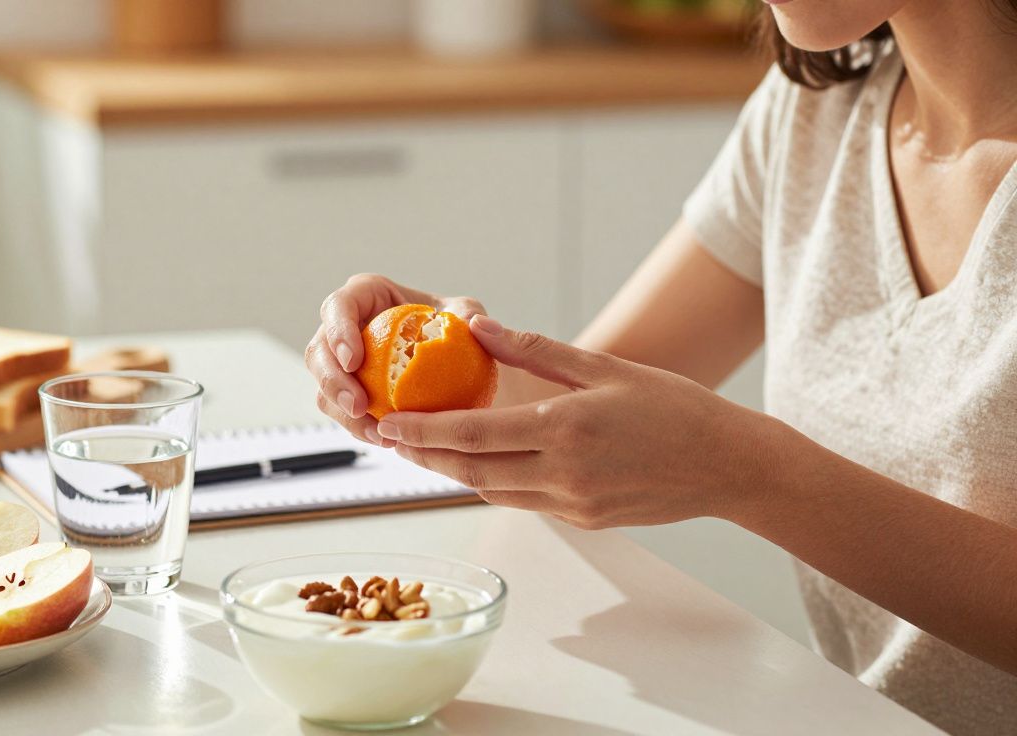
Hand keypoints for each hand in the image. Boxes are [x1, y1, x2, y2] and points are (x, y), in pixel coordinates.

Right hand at [305, 274, 486, 446]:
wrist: (452, 357)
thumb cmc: (451, 325)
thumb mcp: (465, 313)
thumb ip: (469, 313)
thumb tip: (475, 323)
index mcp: (366, 296)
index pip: (339, 306)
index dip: (338, 331)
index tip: (355, 360)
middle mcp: (345, 327)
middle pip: (318, 351)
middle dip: (332, 382)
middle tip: (359, 406)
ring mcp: (342, 362)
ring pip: (323, 387)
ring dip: (344, 413)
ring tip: (377, 432)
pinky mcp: (349, 391)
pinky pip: (341, 412)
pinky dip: (359, 427)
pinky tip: (385, 439)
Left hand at [378, 316, 775, 528]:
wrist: (728, 465)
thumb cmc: (673, 406)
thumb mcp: (605, 368)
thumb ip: (537, 351)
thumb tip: (480, 327)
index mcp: (566, 430)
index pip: (473, 436)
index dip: (423, 432)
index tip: (387, 423)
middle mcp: (564, 475)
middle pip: (471, 473)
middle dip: (424, 457)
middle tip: (388, 440)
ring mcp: (573, 505)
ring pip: (493, 492)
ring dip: (453, 473)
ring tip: (421, 450)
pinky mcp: (583, 521)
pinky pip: (524, 502)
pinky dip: (494, 482)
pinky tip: (478, 462)